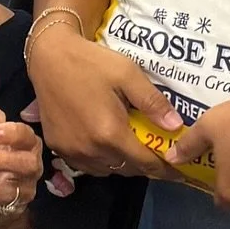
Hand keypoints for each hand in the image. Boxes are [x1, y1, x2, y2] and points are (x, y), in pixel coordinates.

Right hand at [27, 26, 186, 180]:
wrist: (49, 56)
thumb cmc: (91, 62)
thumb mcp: (127, 74)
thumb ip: (152, 102)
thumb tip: (176, 127)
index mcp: (110, 133)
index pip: (146, 164)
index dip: (165, 170)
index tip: (180, 172)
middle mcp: (90, 150)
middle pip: (127, 170)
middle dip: (145, 165)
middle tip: (158, 154)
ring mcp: (71, 151)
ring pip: (106, 170)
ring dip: (123, 164)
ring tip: (133, 147)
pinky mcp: (57, 147)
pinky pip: (87, 165)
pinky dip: (101, 161)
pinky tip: (106, 144)